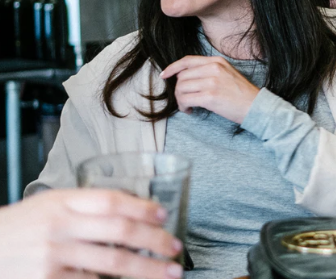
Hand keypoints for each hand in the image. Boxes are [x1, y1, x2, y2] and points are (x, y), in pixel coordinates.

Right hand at [0, 189, 181, 278]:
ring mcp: (54, 256)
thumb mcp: (51, 204)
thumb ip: (86, 206)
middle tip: (176, 247)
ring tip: (168, 272)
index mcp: (62, 202)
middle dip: (154, 240)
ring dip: (146, 269)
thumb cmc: (22, 226)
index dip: (141, 208)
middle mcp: (60, 227)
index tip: (163, 215)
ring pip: (112, 263)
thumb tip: (134, 208)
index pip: (111, 201)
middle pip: (119, 231)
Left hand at [161, 55, 259, 123]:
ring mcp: (212, 82)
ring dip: (180, 99)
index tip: (165, 75)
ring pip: (181, 88)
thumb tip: (186, 76)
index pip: (187, 60)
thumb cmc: (242, 93)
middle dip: (179, 89)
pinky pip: (185, 99)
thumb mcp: (228, 73)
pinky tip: (190, 110)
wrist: (256, 106)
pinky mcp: (210, 96)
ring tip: (188, 105)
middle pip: (182, 76)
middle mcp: (214, 69)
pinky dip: (183, 106)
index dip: (173, 67)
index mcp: (217, 61)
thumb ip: (209, 70)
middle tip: (185, 99)